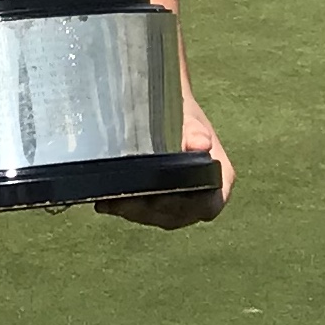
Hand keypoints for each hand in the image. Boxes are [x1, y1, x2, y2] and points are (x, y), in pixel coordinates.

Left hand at [96, 93, 233, 228]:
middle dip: (150, 211)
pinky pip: (142, 211)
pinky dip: (123, 208)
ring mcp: (179, 202)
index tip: (161, 198)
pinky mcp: (157, 201)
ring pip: (157, 216)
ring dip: (133, 212)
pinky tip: (105, 201)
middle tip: (126, 201)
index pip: (208, 206)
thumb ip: (194, 131)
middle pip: (178, 215)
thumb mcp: (189, 118)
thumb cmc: (183, 114)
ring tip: (111, 201)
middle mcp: (201, 196)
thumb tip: (201, 144)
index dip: (186, 207)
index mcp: (219, 179)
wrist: (166, 108)